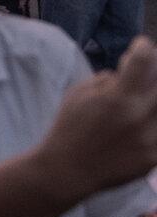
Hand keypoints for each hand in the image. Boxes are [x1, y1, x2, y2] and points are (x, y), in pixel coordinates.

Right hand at [39, 38, 156, 196]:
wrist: (69, 170)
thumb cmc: (69, 127)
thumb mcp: (79, 93)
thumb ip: (107, 79)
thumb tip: (129, 71)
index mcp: (118, 98)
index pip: (144, 61)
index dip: (144, 47)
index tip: (141, 46)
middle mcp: (140, 116)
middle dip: (154, 72)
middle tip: (146, 74)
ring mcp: (151, 138)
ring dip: (153, 98)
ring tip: (140, 100)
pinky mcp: (155, 157)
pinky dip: (152, 122)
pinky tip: (141, 121)